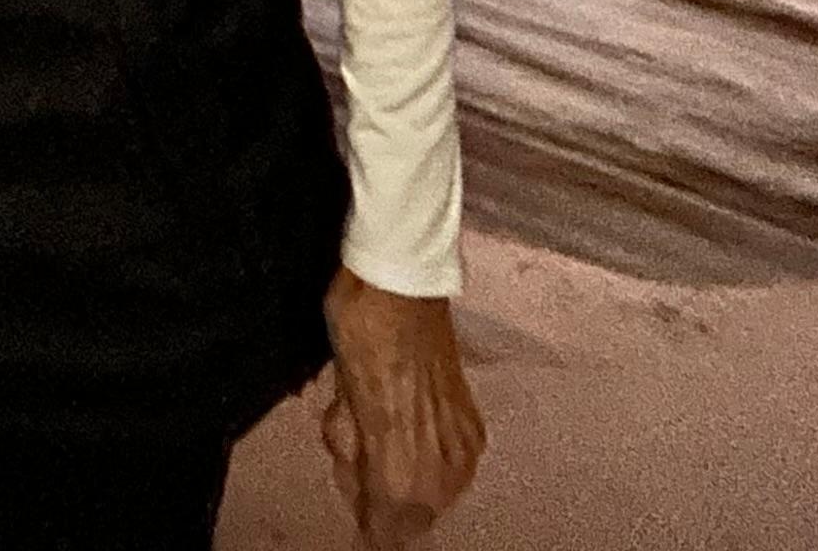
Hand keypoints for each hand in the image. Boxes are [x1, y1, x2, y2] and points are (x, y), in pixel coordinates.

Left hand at [318, 273, 484, 547]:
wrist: (403, 289)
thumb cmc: (361, 339)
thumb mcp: (341, 410)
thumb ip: (354, 460)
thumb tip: (361, 486)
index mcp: (402, 477)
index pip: (385, 529)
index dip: (368, 521)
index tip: (359, 514)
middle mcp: (442, 476)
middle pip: (412, 518)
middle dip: (383, 495)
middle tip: (356, 449)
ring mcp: (466, 451)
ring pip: (434, 494)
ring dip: (408, 475)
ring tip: (379, 423)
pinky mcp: (476, 426)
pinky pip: (450, 464)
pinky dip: (428, 452)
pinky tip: (409, 420)